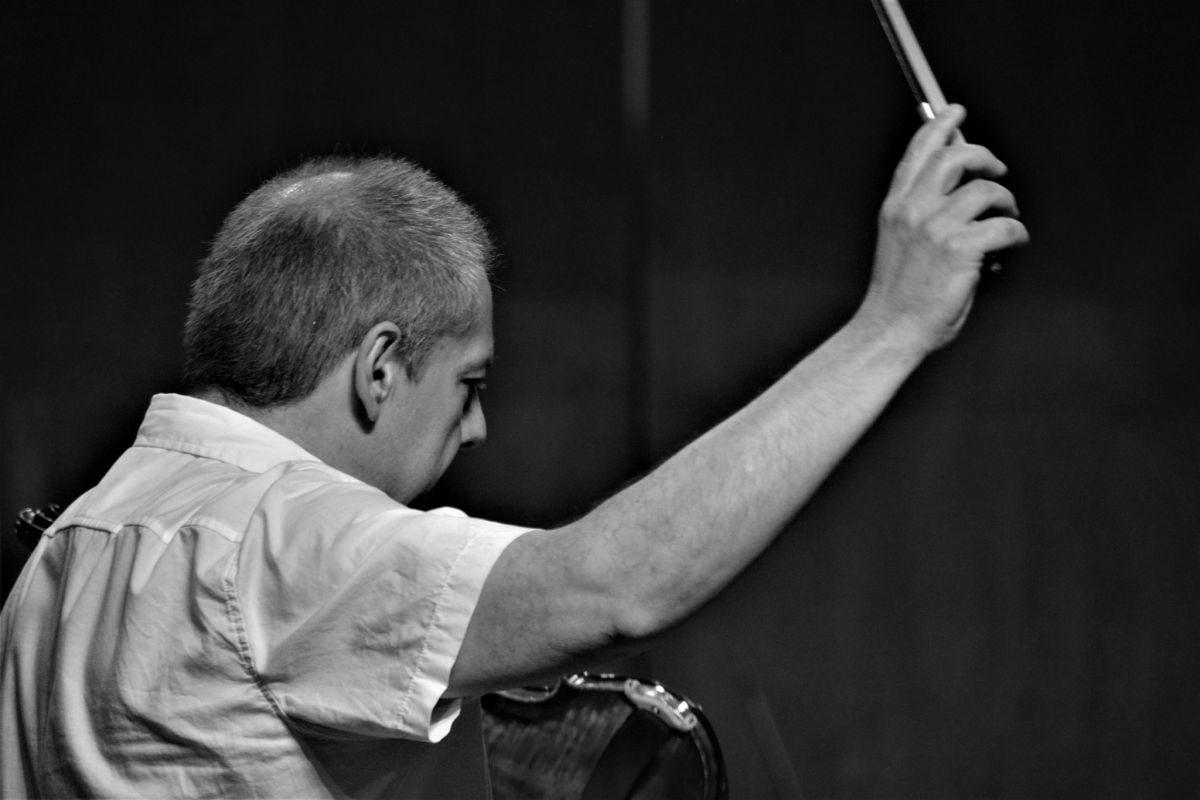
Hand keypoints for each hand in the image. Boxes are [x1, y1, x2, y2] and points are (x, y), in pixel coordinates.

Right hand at [859, 105, 1028, 350]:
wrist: (889, 330)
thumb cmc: (897, 295)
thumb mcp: (897, 242)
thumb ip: (919, 213)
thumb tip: (958, 189)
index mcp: (894, 207)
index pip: (917, 152)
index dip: (940, 125)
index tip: (954, 110)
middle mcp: (912, 210)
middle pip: (955, 156)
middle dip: (984, 156)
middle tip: (997, 169)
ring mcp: (936, 227)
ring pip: (985, 188)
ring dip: (1005, 199)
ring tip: (1007, 216)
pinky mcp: (960, 248)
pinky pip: (1005, 225)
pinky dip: (1016, 232)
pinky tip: (1012, 244)